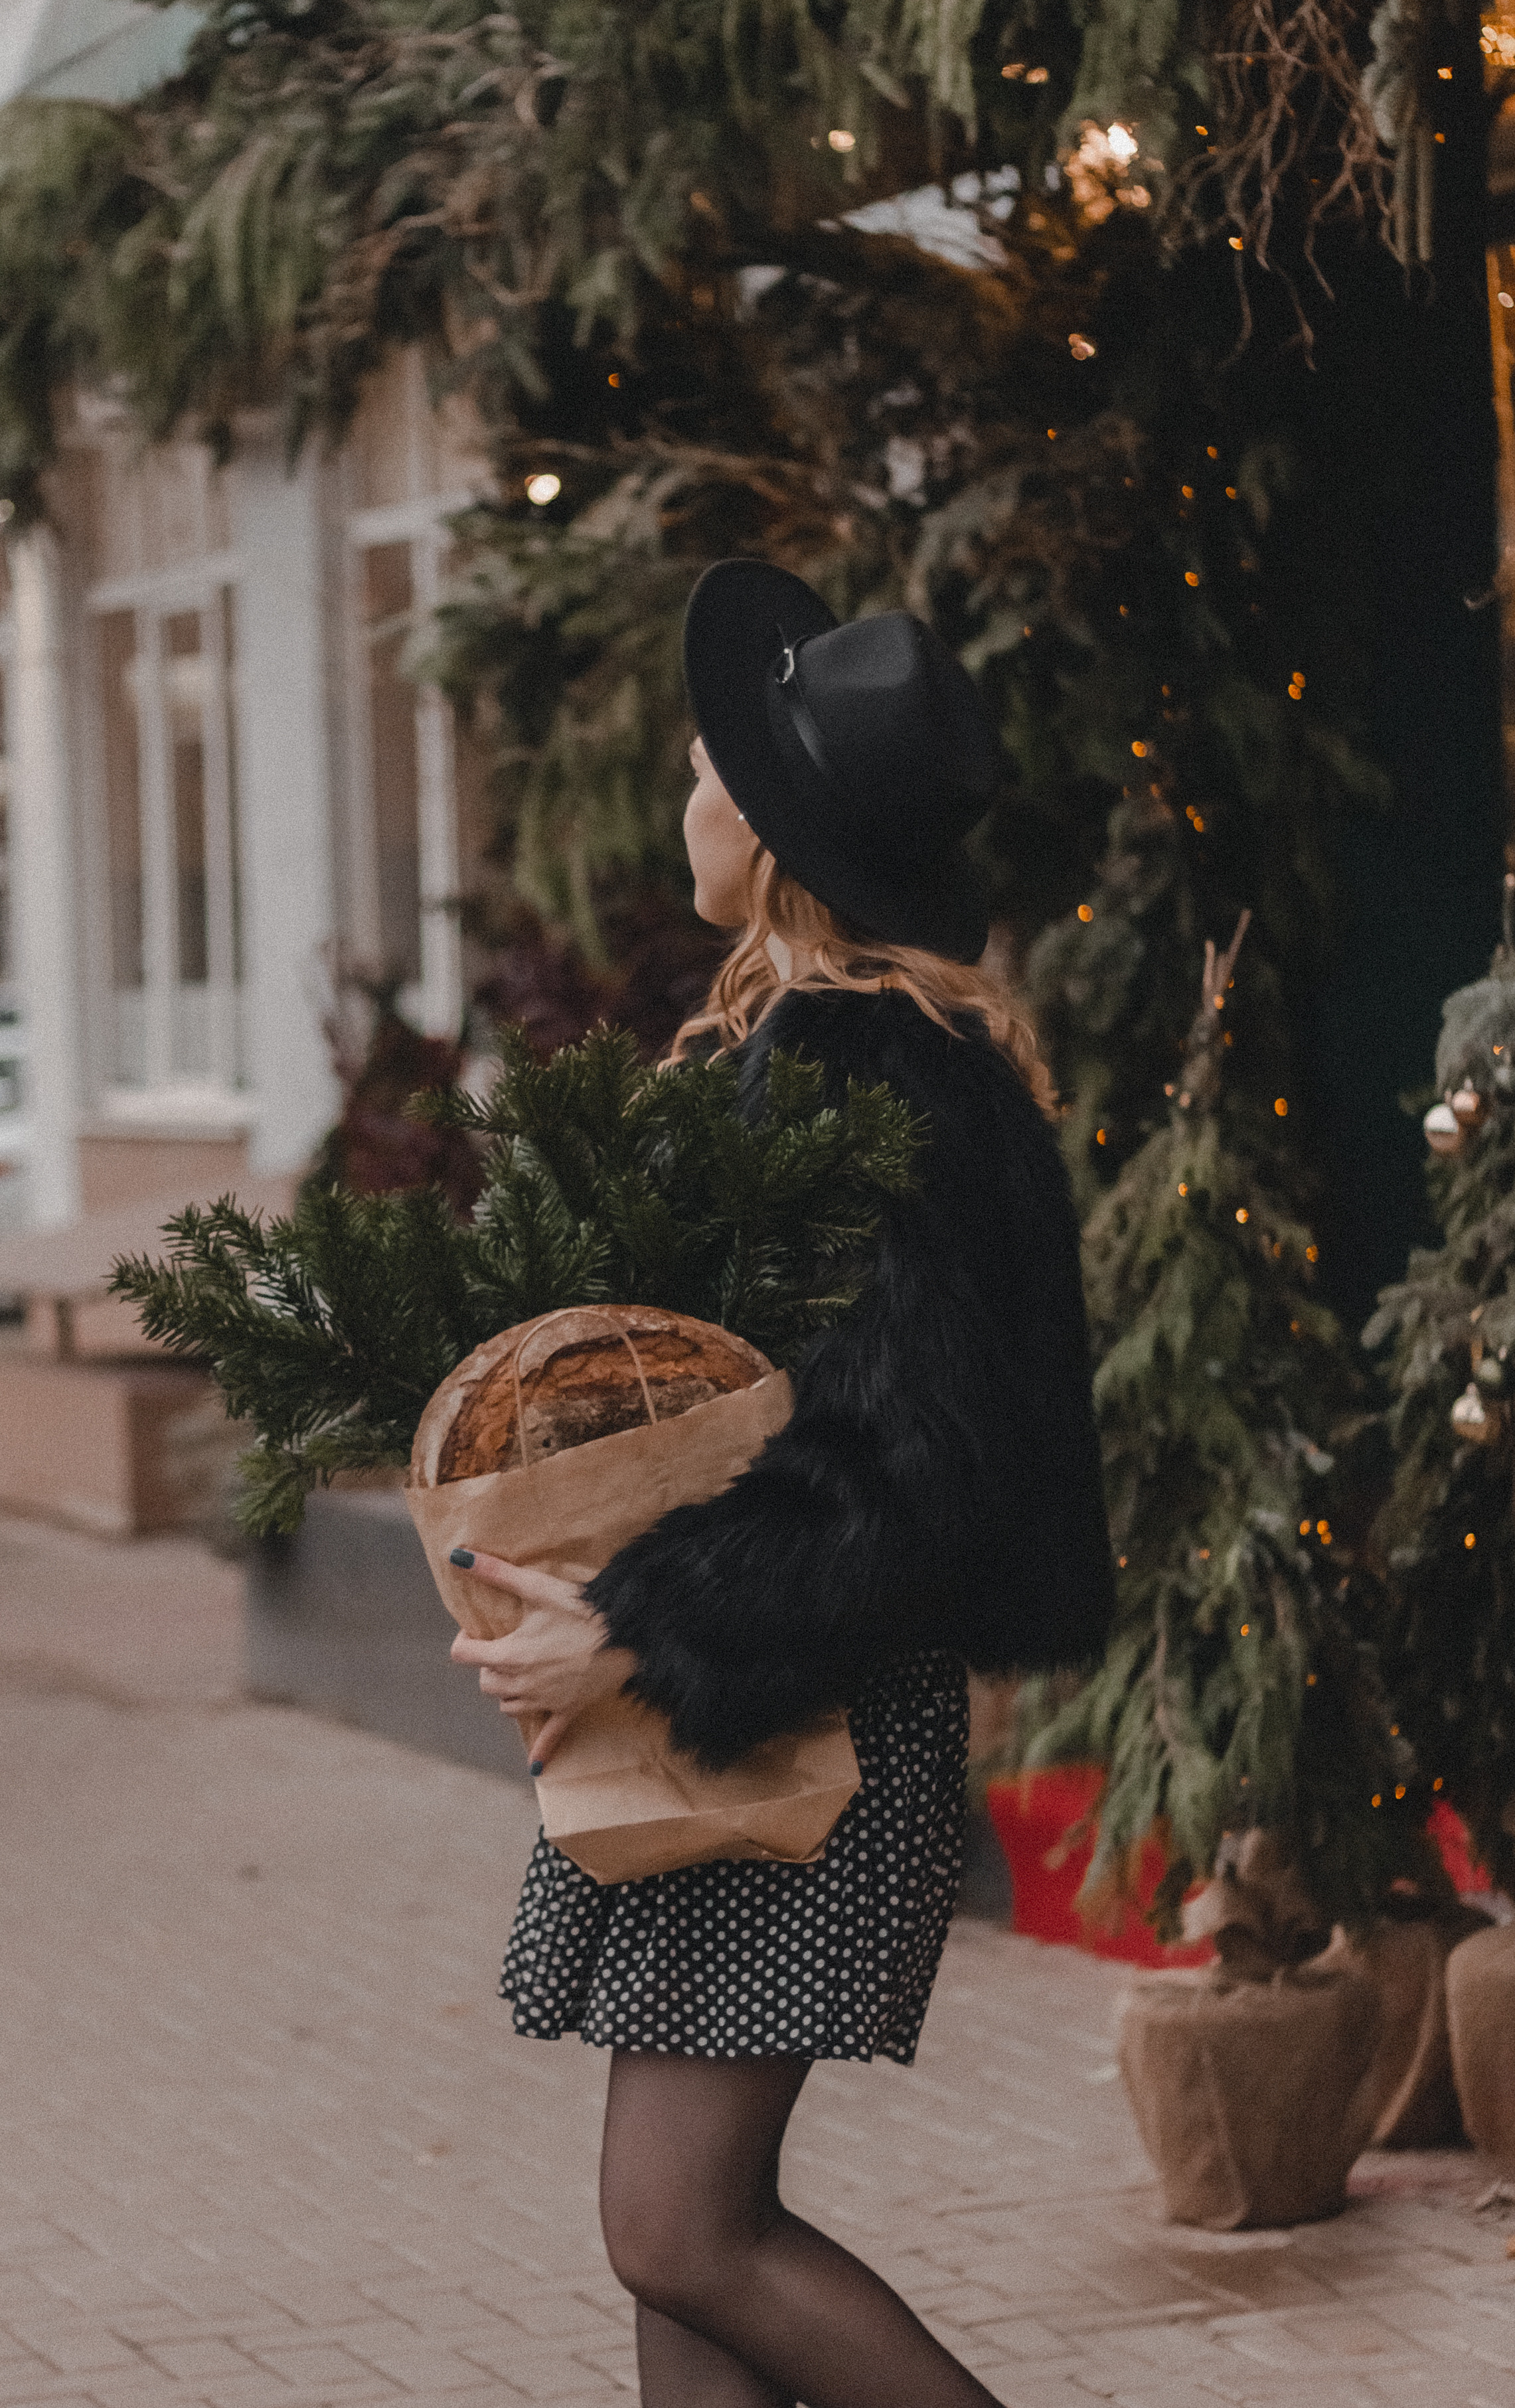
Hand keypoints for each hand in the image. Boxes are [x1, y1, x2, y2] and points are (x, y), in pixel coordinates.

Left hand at [447, 1552, 636, 1771]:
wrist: (628, 1632)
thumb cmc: (580, 1608)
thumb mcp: (536, 1587)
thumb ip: (495, 1572)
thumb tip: (456, 1554)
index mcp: (509, 1655)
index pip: (463, 1655)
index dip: (465, 1640)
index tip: (477, 1631)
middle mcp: (521, 1683)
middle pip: (484, 1682)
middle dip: (488, 1664)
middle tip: (506, 1646)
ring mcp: (544, 1700)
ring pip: (507, 1706)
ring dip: (507, 1691)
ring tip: (519, 1674)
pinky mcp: (568, 1710)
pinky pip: (551, 1737)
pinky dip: (542, 1752)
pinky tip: (536, 1769)